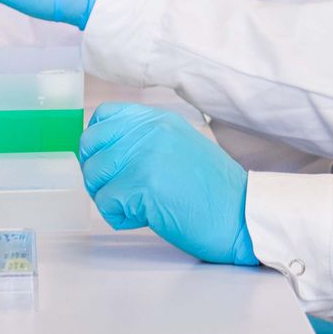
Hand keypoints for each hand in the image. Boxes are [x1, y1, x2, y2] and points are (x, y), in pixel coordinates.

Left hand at [78, 103, 256, 264]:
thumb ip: (146, 141)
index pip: (104, 116)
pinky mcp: (143, 185)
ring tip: (138, 205)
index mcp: (159, 120)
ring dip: (109, 197)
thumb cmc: (214, 191)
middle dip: (97, 173)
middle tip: (120, 191)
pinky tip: (146, 217)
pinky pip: (106, 203)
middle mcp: (150, 131)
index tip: (109, 162)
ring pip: (94, 176)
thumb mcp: (181, 147)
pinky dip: (121, 217)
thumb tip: (106, 151)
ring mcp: (146, 155)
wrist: (242, 216)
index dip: (97, 142)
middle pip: (90, 145)